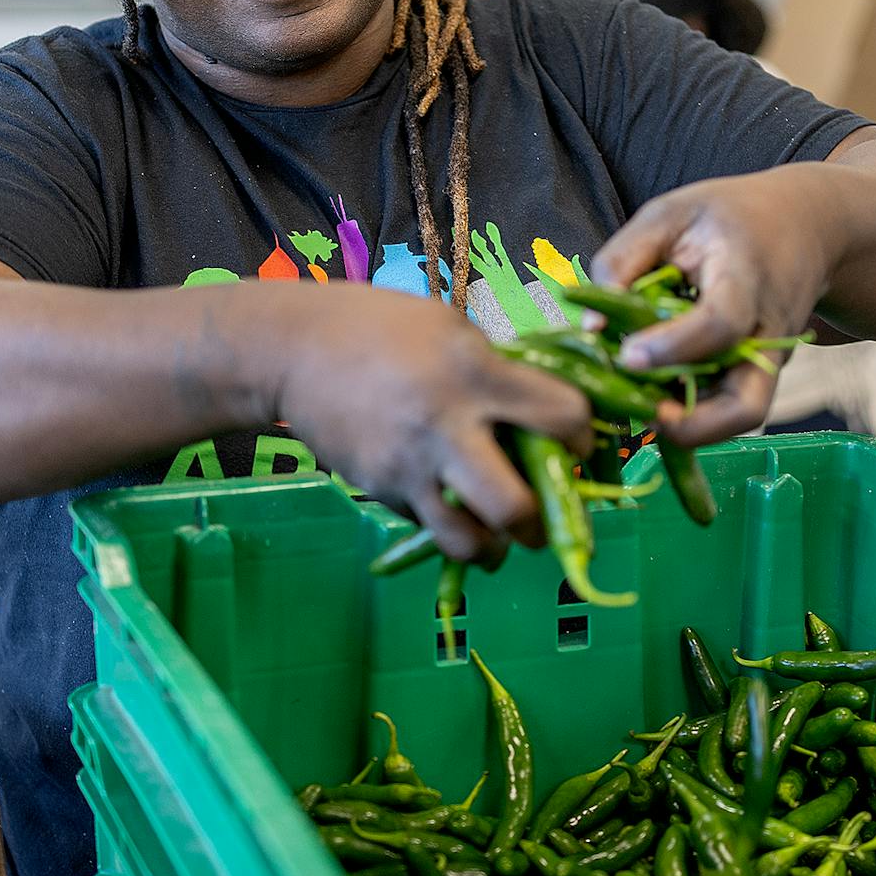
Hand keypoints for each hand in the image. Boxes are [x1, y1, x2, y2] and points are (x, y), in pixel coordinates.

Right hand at [271, 286, 591, 562]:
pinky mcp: (380, 488)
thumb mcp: (451, 329)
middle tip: (540, 519)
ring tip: (495, 535)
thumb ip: (497, 372)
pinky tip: (442, 498)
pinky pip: (427, 524)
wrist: (293, 350)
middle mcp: (446, 426)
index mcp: (475, 373)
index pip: (561, 417)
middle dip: (539, 526)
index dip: (582, 436)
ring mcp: (408, 466)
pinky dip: (444, 524)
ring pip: (467, 543)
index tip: (576, 444)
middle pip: (515, 507)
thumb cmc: (381, 327)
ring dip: (492, 548)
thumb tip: (542, 416)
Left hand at [589, 167, 837, 447]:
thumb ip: (621, 262)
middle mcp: (768, 330)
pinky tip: (657, 393)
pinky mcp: (762, 372)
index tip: (627, 356)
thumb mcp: (668, 215)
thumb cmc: (726, 218)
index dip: (672, 348)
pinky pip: (730, 407)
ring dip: (691, 426)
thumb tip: (590, 329)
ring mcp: (771, 358)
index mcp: (744, 276)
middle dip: (692, 426)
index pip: (720, 324)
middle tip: (641, 415)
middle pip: (747, 404)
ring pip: (741, 416)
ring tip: (643, 407)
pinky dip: (695, 412)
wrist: (804, 225)